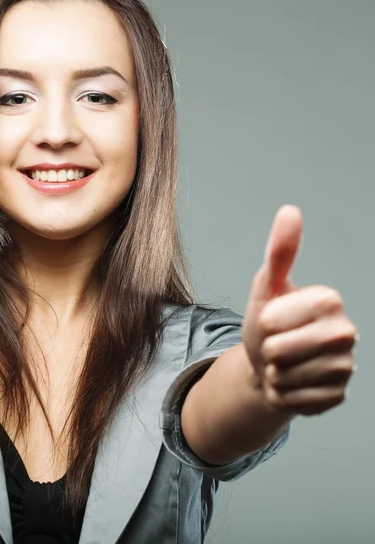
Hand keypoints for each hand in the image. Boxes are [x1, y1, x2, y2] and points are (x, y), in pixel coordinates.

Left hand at [242, 205, 356, 415]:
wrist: (267, 366)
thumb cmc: (268, 324)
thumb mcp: (266, 288)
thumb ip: (280, 252)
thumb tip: (289, 211)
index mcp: (329, 300)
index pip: (275, 319)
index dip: (264, 323)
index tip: (273, 320)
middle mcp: (346, 332)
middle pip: (280, 350)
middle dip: (267, 350)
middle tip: (277, 345)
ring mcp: (345, 367)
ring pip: (287, 377)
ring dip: (274, 374)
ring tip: (283, 363)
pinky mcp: (339, 395)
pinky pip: (296, 399)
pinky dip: (283, 394)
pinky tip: (292, 383)